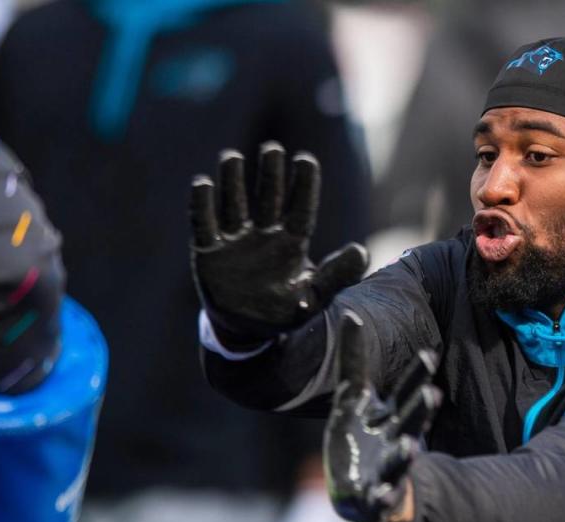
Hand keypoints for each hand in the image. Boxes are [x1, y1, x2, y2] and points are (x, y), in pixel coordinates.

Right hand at [189, 142, 368, 344]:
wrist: (247, 331)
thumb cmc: (284, 311)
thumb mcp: (314, 297)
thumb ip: (337, 275)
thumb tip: (362, 251)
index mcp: (291, 243)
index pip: (299, 209)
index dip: (303, 186)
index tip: (305, 160)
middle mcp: (264, 234)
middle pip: (267, 199)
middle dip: (269, 175)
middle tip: (272, 149)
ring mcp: (235, 241)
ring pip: (234, 204)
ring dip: (232, 182)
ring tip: (232, 157)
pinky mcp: (208, 252)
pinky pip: (204, 225)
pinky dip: (202, 206)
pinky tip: (202, 183)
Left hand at [324, 311, 441, 521]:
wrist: (358, 489)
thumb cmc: (359, 436)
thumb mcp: (351, 397)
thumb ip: (354, 359)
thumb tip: (351, 314)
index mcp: (391, 416)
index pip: (406, 392)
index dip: (417, 375)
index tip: (429, 353)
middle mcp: (395, 439)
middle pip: (409, 422)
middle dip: (419, 409)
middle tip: (431, 394)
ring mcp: (388, 468)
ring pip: (399, 459)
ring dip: (405, 453)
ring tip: (409, 446)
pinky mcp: (375, 496)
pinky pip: (381, 496)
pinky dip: (382, 495)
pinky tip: (381, 493)